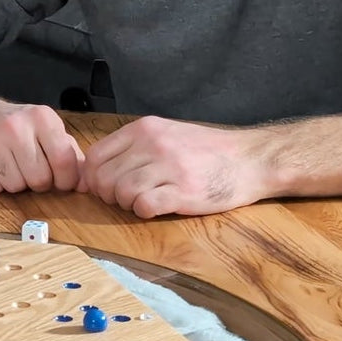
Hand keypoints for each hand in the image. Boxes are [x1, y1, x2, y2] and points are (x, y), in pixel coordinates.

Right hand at [0, 102, 83, 194]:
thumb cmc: (17, 127)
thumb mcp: (47, 130)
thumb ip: (70, 155)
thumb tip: (86, 184)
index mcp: (42, 118)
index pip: (64, 161)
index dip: (66, 180)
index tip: (60, 180)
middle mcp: (16, 126)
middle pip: (40, 180)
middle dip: (38, 182)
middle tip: (29, 168)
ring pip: (15, 187)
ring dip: (15, 183)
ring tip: (9, 164)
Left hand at [80, 115, 268, 217]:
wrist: (249, 159)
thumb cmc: (205, 150)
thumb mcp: (165, 135)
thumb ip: (131, 148)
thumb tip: (94, 172)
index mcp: (144, 129)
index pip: (95, 155)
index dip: (92, 177)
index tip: (103, 188)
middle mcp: (153, 144)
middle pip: (103, 177)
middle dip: (108, 194)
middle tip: (126, 198)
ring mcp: (169, 167)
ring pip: (121, 192)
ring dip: (127, 204)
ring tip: (144, 201)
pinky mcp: (183, 191)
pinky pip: (144, 206)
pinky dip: (144, 212)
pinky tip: (157, 207)